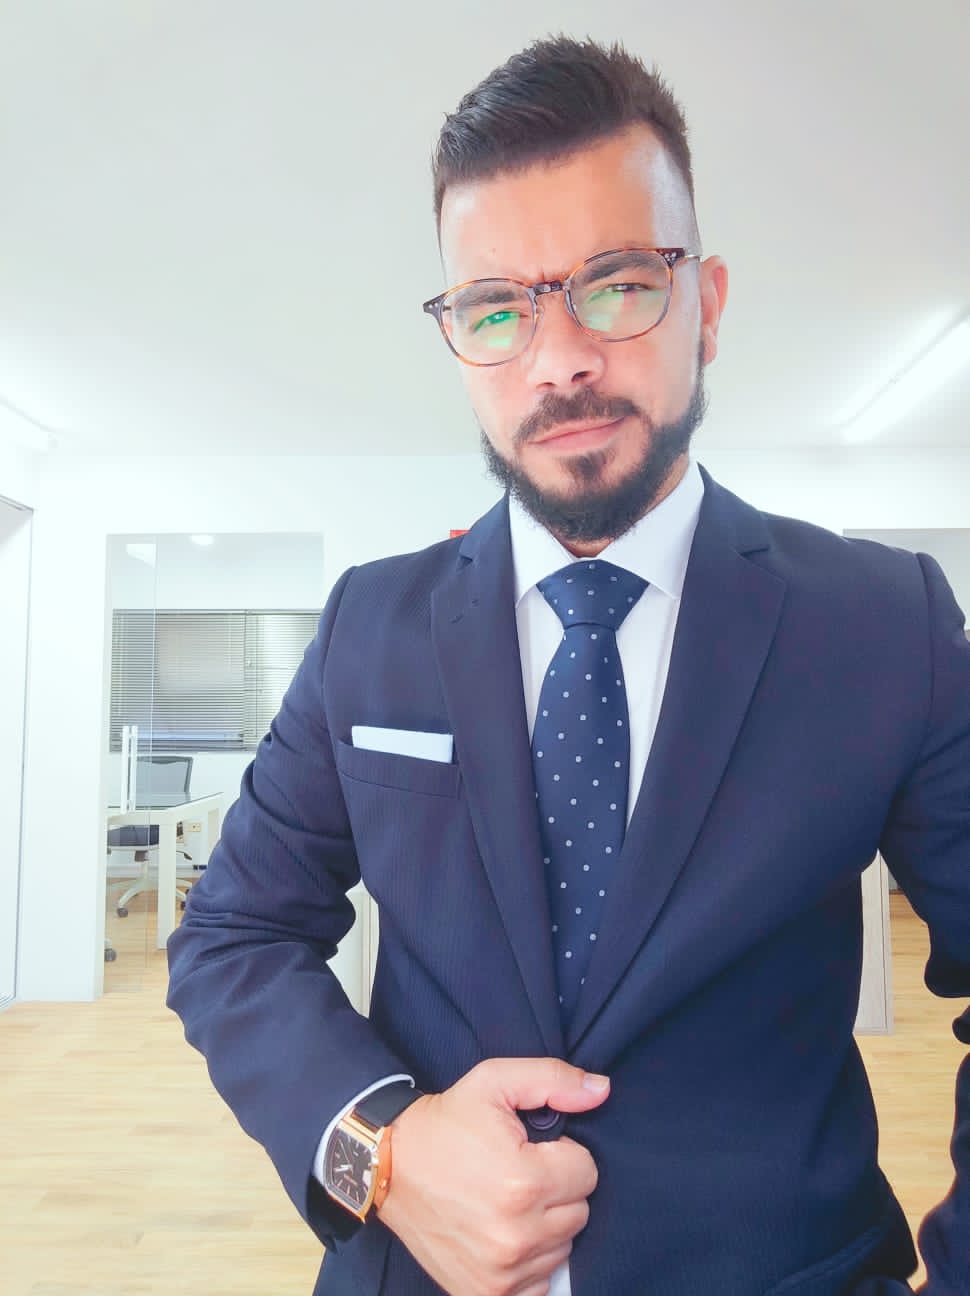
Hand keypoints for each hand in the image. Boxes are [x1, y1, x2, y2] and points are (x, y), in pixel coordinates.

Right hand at [377, 1057, 608, 1295]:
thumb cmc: (445, 1122)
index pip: (587, 1173)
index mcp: (523, 1181)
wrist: (388, 1164)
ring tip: (507, 1201)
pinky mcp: (485, 1294)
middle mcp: (515, 1234)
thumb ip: (554, 1080)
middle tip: (518, 1172)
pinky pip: (539, 1284)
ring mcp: (501, 1271)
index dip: (562, 1154)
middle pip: (579, 1212)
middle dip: (557, 1189)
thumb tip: (602, 1090)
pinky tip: (505, 1235)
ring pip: (562, 1248)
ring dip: (545, 1225)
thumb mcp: (495, 1082)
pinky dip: (530, 1263)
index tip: (532, 1149)